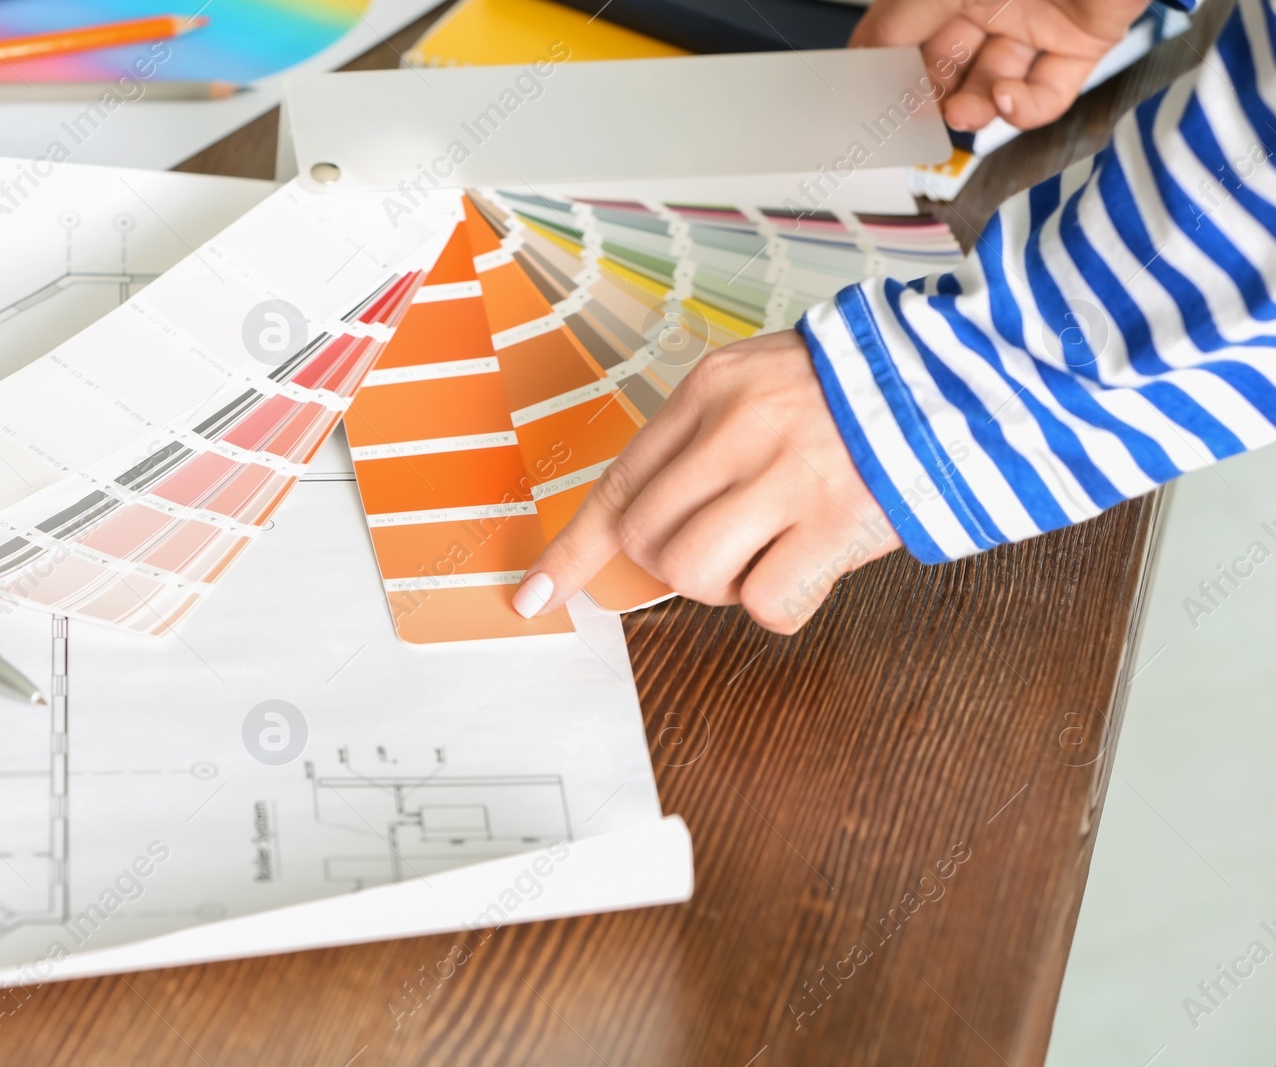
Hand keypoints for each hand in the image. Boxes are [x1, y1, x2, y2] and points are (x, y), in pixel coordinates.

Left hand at [511, 331, 901, 633]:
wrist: (959, 376)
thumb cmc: (856, 390)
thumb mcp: (760, 382)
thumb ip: (704, 439)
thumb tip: (652, 520)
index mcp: (711, 390)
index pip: (618, 484)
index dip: (572, 551)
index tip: (535, 594)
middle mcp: (738, 429)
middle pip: (647, 540)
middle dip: (673, 564)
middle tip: (726, 546)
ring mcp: (786, 476)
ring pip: (693, 574)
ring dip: (723, 585)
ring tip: (771, 551)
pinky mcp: (836, 522)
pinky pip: (765, 603)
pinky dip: (780, 604)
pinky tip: (811, 568)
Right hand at [851, 0, 1151, 130]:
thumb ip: (892, 22)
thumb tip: (857, 63)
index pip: (905, 34)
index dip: (886, 70)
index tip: (869, 104)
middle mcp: (994, 0)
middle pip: (947, 66)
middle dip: (929, 96)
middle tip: (916, 117)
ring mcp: (1039, 23)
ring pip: (993, 84)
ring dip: (973, 109)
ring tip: (962, 113)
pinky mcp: (1084, 43)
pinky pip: (1049, 92)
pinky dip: (1025, 108)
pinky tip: (1009, 98)